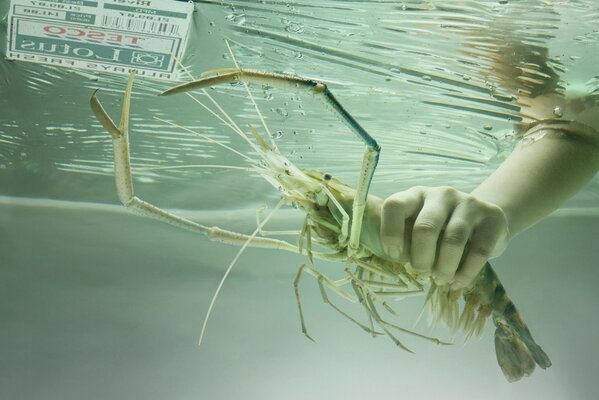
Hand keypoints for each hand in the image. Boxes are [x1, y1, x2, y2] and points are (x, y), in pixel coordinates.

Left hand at [380, 186, 509, 288]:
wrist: (484, 220)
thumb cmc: (442, 229)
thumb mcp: (420, 229)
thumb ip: (408, 241)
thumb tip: (400, 262)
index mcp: (416, 195)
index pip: (394, 205)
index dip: (390, 232)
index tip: (395, 255)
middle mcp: (441, 194)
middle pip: (426, 227)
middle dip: (421, 257)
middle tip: (422, 272)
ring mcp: (468, 202)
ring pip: (453, 240)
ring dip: (444, 268)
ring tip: (441, 280)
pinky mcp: (492, 216)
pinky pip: (479, 250)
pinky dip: (466, 272)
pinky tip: (459, 282)